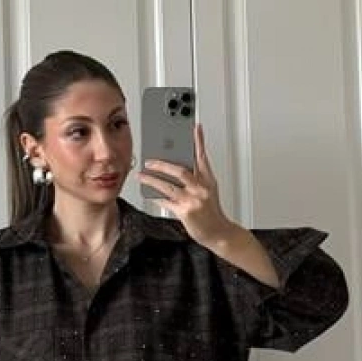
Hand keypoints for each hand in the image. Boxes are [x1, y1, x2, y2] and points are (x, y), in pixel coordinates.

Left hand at [139, 122, 233, 248]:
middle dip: (162, 164)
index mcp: (208, 180)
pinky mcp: (185, 212)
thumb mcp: (209, 190)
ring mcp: (193, 200)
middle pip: (180, 170)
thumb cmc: (212, 212)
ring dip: (152, 180)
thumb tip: (179, 167)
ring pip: (168, 185)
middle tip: (149, 160)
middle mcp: (201, 188)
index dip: (198, 141)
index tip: (195, 127)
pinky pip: (166, 201)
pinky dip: (156, 197)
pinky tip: (149, 194)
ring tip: (142, 176)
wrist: (219, 233)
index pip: (202, 156)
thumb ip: (197, 178)